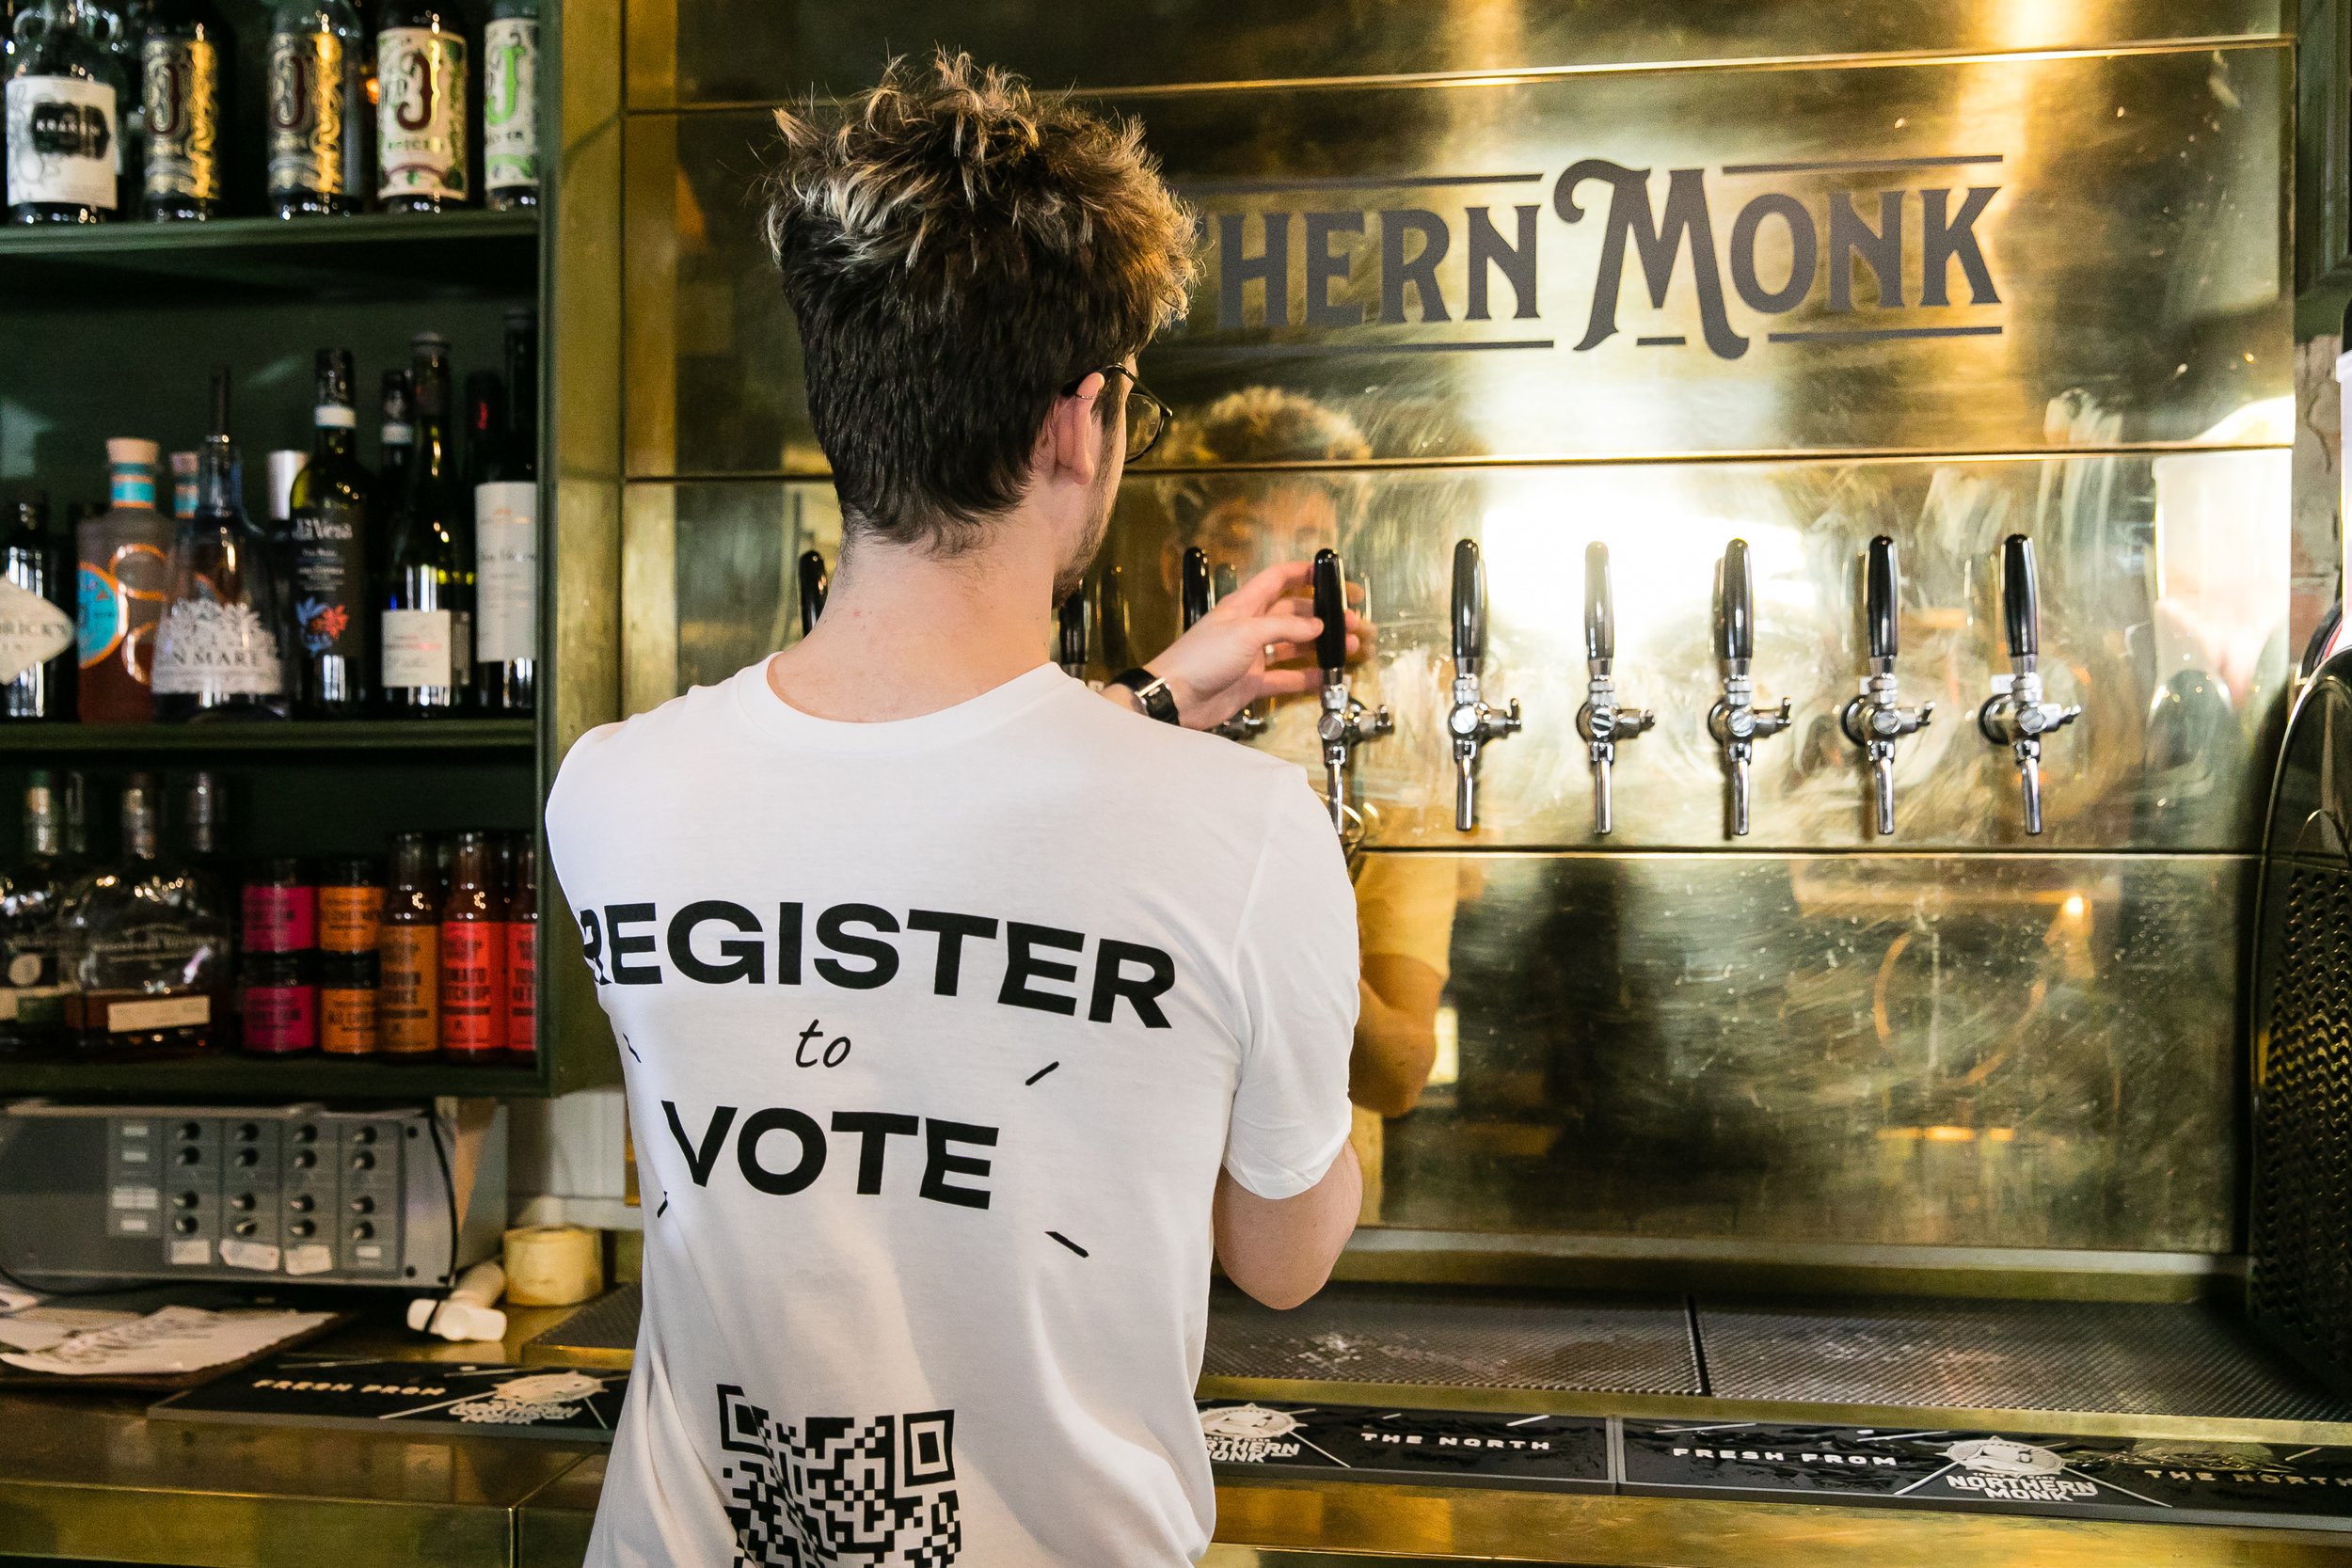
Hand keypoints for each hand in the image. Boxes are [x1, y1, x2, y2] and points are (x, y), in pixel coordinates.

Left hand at [1138, 561, 1366, 731]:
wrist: (1175, 697)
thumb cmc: (1200, 658)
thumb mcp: (1244, 632)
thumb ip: (1283, 627)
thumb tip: (1316, 626)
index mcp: (1244, 606)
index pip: (1277, 579)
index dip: (1303, 572)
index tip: (1330, 573)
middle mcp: (1251, 628)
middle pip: (1293, 613)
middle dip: (1323, 614)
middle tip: (1351, 620)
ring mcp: (1253, 656)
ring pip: (1295, 646)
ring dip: (1322, 645)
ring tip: (1351, 646)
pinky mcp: (1253, 683)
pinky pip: (1287, 677)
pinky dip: (1308, 677)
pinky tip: (1329, 675)